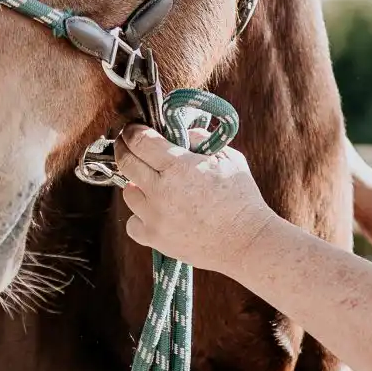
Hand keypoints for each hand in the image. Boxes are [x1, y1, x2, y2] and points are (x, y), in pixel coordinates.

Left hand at [115, 126, 277, 280]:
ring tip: (153, 184)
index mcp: (178, 166)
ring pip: (127, 193)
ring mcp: (155, 217)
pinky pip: (132, 223)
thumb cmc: (241, 198)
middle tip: (129, 145)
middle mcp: (161, 190)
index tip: (134, 129)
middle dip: (125, 148)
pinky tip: (156, 212)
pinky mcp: (155, 239)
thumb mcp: (228, 158)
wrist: (247, 241)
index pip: (139, 140)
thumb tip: (182, 133)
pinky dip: (140, 216)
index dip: (133, 131)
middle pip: (124, 161)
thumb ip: (201, 140)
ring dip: (136, 184)